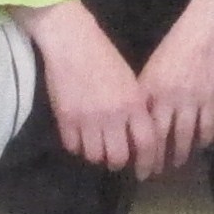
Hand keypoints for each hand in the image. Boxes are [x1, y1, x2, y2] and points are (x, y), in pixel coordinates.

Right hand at [23, 0, 147, 174]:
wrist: (71, 41)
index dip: (147, 162)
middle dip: (118, 163)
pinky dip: (78, 146)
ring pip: (94, 156)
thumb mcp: (129, 82)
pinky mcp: (65, 118)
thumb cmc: (105, 57)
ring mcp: (87, 118)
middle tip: (116, 160)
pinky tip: (80, 138)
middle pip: (118, 157)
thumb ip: (136, 109)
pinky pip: (73, 146)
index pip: (146, 143)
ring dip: (97, 155)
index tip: (144, 172)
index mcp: (133, 103)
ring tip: (97, 147)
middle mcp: (112, 115)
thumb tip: (141, 138)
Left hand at [134, 0, 213, 173]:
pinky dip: (204, 140)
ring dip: (180, 154)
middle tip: (153, 173)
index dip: (138, 149)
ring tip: (176, 164)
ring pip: (184, 137)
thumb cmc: (177, 42)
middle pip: (160, 138)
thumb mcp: (154, 65)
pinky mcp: (212, 97)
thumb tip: (141, 119)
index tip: (135, 163)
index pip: (140, 127)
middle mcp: (167, 97)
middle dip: (156, 160)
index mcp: (149, 88)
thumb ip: (148, 92)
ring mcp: (191, 98)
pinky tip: (201, 146)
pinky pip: (207, 127)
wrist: (208, 24)